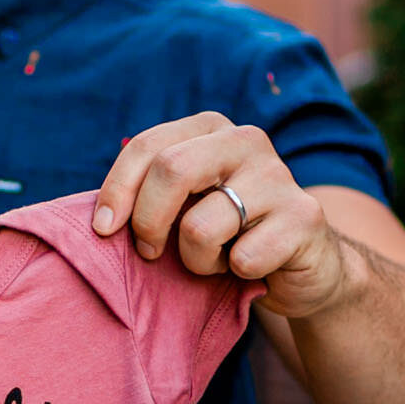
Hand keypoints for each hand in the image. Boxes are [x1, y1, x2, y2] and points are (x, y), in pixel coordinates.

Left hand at [92, 112, 348, 319]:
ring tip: (216, 259)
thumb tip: (100, 217)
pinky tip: (251, 267)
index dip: (117, 190)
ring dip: (196, 260)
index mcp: (210, 128)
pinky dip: (235, 275)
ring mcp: (278, 175)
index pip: (148, 146)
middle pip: (172, 170)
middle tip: (150, 253)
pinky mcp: (304, 216)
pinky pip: (243, 258)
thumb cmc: (227, 235)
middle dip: (148, 223)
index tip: (104, 229)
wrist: (304, 266)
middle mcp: (246, 140)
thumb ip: (148, 196)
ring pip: (201, 225)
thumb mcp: (184, 206)